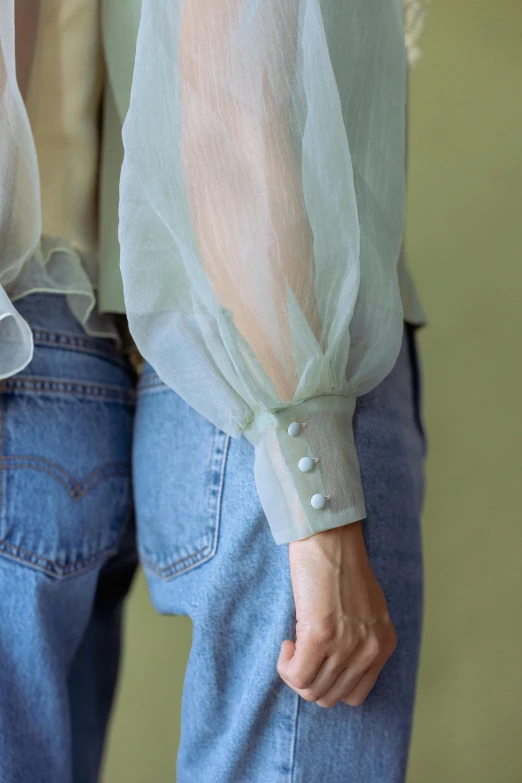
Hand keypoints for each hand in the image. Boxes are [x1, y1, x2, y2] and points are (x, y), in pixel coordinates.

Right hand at [277, 521, 396, 707]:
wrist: (328, 538)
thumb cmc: (340, 566)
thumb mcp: (365, 609)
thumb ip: (360, 639)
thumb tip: (334, 669)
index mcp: (384, 643)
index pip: (355, 694)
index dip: (329, 682)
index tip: (318, 660)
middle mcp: (370, 648)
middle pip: (332, 696)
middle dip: (310, 681)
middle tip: (300, 654)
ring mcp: (346, 644)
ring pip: (313, 691)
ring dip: (296, 674)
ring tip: (294, 646)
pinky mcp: (320, 635)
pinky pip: (297, 676)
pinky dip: (286, 667)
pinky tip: (287, 643)